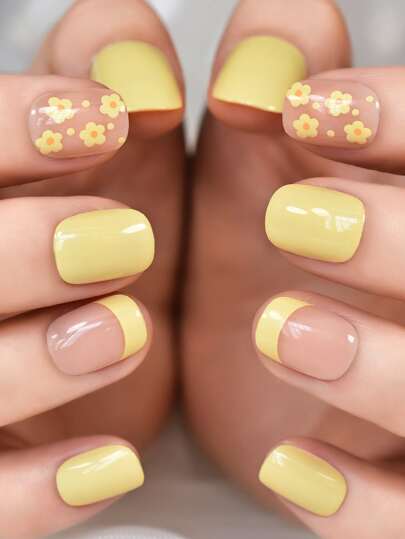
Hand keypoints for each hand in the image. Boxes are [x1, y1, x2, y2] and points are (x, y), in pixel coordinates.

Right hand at [0, 1, 183, 536]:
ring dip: (28, 367)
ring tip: (123, 334)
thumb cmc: (131, 240)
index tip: (99, 117)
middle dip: (12, 252)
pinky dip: (32, 494)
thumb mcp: (133, 156)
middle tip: (119, 239)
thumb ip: (121, 84)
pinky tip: (109, 469)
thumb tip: (130, 35)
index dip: (6, 133)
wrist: (142, 342)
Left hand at [184, 1, 404, 536]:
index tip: (311, 106)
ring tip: (285, 332)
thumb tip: (267, 39)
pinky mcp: (401, 500)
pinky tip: (291, 466)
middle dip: (398, 239)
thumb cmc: (249, 266)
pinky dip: (365, 503)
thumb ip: (266, 95)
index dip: (400, 122)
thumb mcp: (250, 173)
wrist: (247, 380)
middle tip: (294, 219)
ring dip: (384, 369)